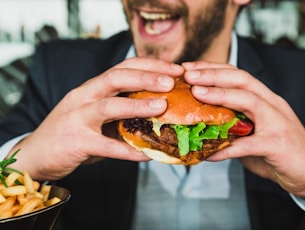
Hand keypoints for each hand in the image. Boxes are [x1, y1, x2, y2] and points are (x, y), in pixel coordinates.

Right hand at [10, 57, 183, 180]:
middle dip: (146, 77)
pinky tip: (148, 155)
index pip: (123, 67)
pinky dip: (129, 151)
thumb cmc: (71, 131)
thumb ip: (119, 111)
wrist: (36, 153)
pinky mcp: (76, 142)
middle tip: (172, 81)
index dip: (150, 66)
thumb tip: (156, 113)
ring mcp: (78, 118)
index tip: (174, 69)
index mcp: (92, 88)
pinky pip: (107, 147)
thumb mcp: (94, 114)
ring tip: (162, 106)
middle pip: (116, 77)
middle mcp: (84, 97)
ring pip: (109, 106)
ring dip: (138, 105)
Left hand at [183, 61, 304, 202]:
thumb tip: (201, 126)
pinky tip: (208, 153)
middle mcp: (272, 104)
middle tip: (188, 74)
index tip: (189, 68)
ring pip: (248, 100)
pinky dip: (226, 148)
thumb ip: (232, 126)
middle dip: (213, 74)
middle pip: (242, 79)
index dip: (213, 68)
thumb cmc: (278, 151)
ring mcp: (277, 122)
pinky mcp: (277, 144)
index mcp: (265, 99)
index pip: (238, 74)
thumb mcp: (253, 132)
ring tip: (196, 93)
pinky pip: (247, 144)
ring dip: (220, 94)